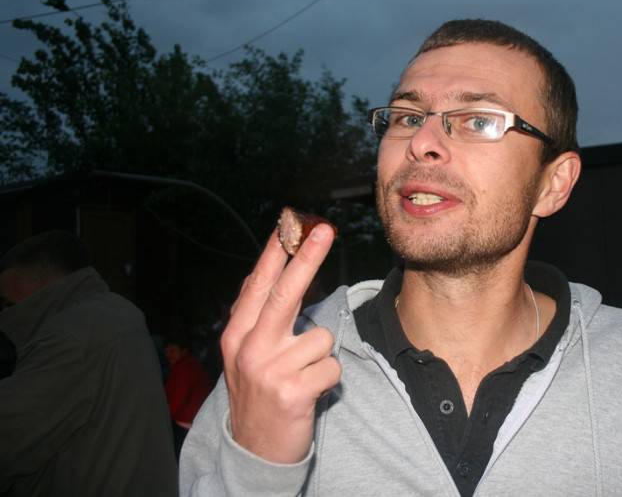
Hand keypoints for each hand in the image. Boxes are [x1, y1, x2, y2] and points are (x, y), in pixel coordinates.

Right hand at [220, 224, 339, 463]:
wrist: (254, 450)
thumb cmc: (258, 393)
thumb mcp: (244, 353)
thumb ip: (254, 315)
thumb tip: (266, 271)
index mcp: (237, 336)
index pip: (258, 287)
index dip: (275, 254)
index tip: (289, 224)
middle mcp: (250, 349)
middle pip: (284, 294)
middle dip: (306, 258)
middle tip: (324, 231)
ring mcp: (271, 371)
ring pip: (321, 338)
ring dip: (320, 356)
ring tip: (303, 375)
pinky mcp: (293, 392)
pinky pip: (331, 367)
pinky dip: (328, 379)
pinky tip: (310, 391)